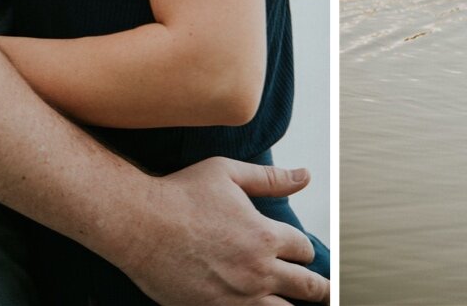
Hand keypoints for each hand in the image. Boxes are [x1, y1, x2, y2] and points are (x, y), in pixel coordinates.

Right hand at [119, 157, 326, 304]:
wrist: (139, 225)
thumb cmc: (180, 194)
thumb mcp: (228, 174)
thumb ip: (269, 178)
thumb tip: (304, 176)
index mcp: (265, 236)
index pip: (304, 250)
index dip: (305, 251)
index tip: (302, 254)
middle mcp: (258, 271)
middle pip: (307, 287)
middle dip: (320, 289)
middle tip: (328, 292)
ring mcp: (237, 298)